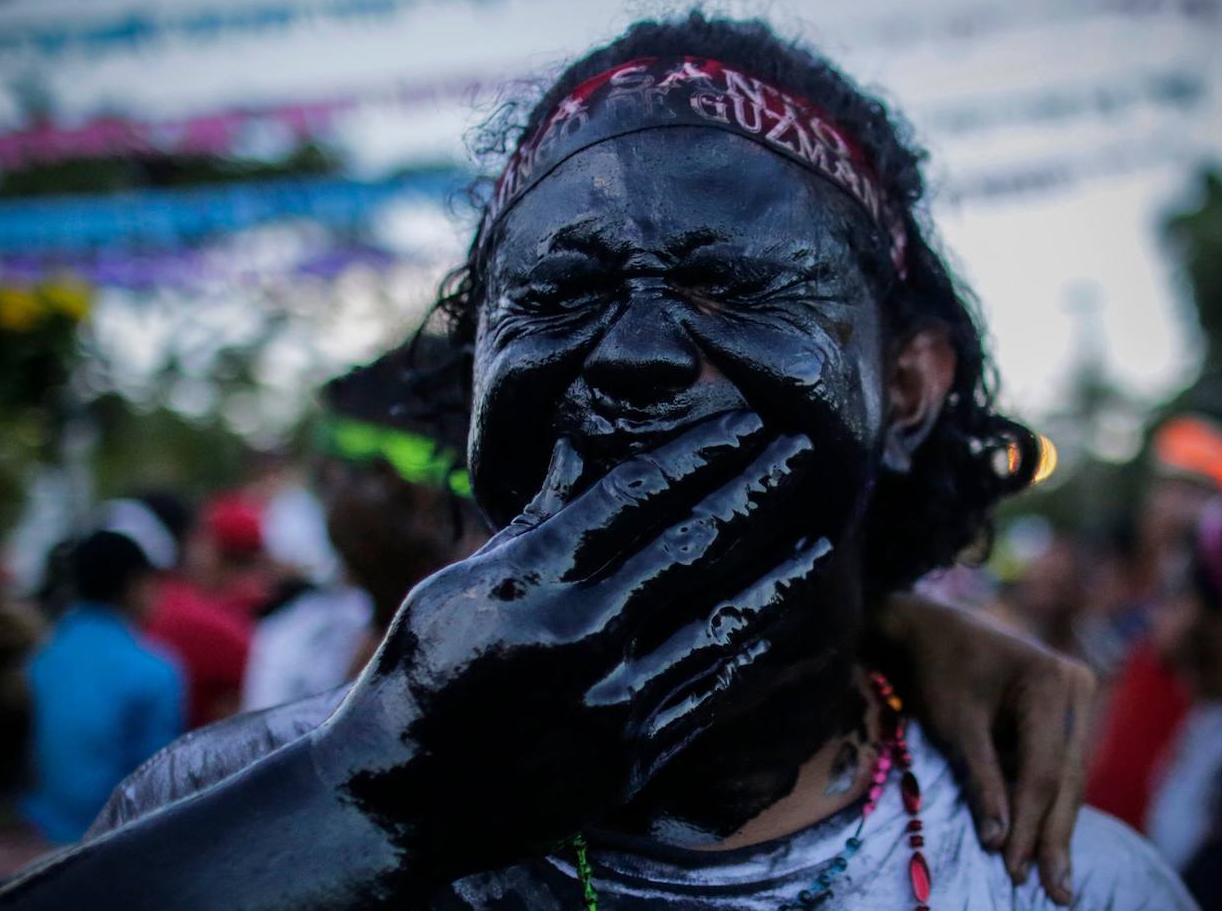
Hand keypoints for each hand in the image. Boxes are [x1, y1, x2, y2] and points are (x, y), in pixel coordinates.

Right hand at [319, 411, 830, 874]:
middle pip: (691, 549)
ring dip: (776, 577)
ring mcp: (613, 703)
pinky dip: (748, 653)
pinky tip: (777, 623)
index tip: (746, 423)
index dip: (700, 455)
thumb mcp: (463, 582)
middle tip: (800, 450)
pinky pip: (710, 695)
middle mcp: (581, 637)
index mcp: (532, 581)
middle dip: (754, 491)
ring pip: (720, 625)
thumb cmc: (424, 671)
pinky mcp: (631, 757)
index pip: (636, 498)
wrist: (402, 797)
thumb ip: (536, 521)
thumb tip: (580, 449)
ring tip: (820, 540)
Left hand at [869, 595, 1095, 905]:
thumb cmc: (937, 669)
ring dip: (1054, 825)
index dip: (1029, 826)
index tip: (1015, 871)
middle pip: (1065, 777)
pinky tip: (1043, 841)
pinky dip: (1045, 800)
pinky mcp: (1066, 709)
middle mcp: (1077, 686)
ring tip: (1053, 880)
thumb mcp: (955, 724)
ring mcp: (1077, 696)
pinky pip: (1059, 762)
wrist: (931, 627)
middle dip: (1052, 836)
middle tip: (1056, 893)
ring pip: (1067, 775)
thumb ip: (981, 780)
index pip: (1044, 771)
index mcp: (1052, 682)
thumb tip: (999, 842)